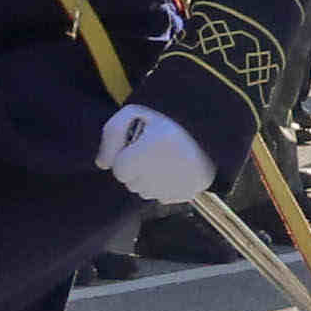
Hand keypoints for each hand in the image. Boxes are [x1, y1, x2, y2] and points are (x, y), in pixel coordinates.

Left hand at [93, 102, 215, 207]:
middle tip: (154, 149)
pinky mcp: (185, 196)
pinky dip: (165, 186)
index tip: (139, 145)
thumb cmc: (169, 119)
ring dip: (149, 178)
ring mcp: (173, 189)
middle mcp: (158, 175)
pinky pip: (162, 197)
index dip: (125, 157)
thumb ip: (112, 133)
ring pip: (145, 192)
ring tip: (166, 158)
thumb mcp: (136, 113)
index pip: (119, 170)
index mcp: (145, 153)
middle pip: (130, 183)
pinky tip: (175, 169)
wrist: (209, 130)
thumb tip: (101, 164)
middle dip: (136, 168)